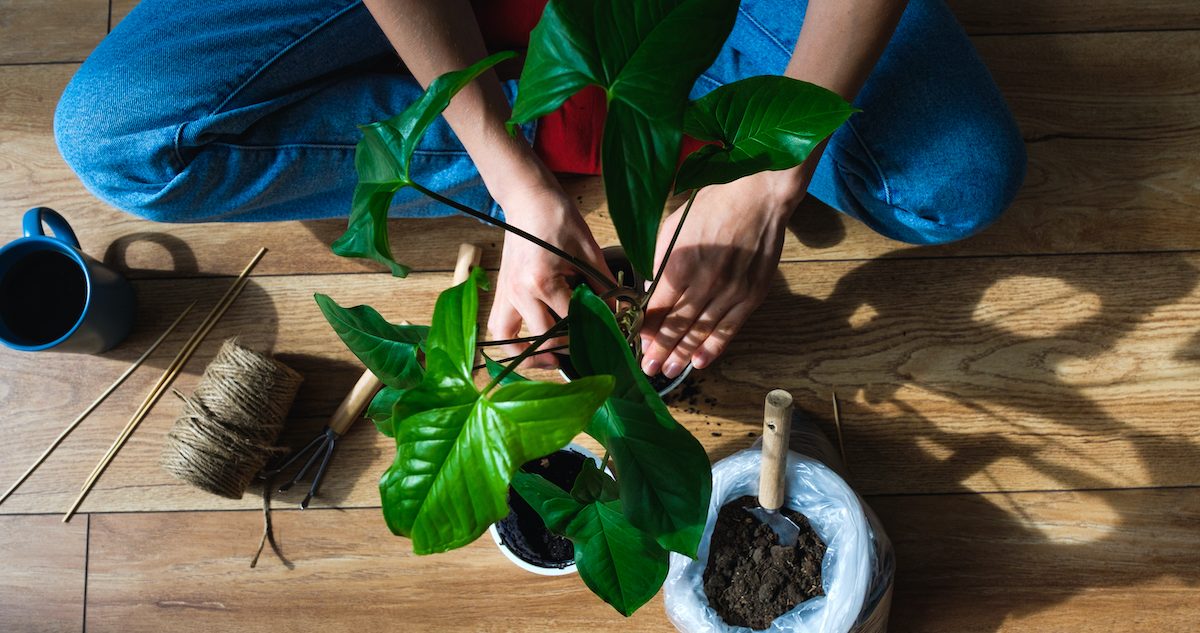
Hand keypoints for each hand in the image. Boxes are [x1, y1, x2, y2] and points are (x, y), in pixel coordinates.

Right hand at [488, 182, 612, 368]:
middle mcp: (520, 293)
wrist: (527, 198)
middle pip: (544, 337)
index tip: (611, 333)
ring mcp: (506, 294)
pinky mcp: (502, 292)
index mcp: (542, 281)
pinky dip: (511, 341)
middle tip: (589, 351)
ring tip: (552, 361)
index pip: (572, 319)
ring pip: (510, 341)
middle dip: (568, 348)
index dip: (595, 328)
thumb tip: (616, 310)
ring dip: (529, 356)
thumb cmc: (557, 218)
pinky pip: (499, 327)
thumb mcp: (587, 249)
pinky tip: (530, 345)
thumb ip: (602, 283)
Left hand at [639, 169, 807, 377]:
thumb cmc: (711, 206)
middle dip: (660, 351)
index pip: (656, 308)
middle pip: (677, 326)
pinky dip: (713, 347)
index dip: (646, 330)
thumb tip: (650, 291)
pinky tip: (699, 363)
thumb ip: (660, 262)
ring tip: (668, 372)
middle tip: (647, 370)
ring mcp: (730, 292)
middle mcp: (704, 284)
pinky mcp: (751, 296)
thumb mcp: (673, 227)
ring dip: (682, 355)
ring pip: (701, 332)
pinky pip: (729, 329)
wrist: (759, 197)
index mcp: (679, 265)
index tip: (637, 343)